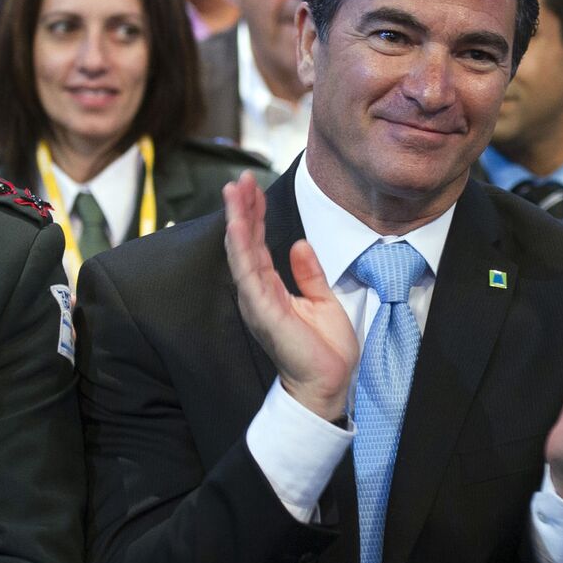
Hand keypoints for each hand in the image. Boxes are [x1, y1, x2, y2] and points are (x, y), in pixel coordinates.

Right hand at [223, 170, 357, 420]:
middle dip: (241, 209)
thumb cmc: (324, 349)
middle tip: (239, 178)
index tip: (252, 187)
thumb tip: (298, 244)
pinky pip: (247, 274)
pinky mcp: (263, 312)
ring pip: (241, 253)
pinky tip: (237, 225)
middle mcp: (258, 293)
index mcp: (271, 289)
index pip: (258, 245)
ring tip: (234, 190)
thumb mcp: (322, 300)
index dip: (254, 215)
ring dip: (236, 220)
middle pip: (244, 243)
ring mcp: (258, 302)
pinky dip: (240, 248)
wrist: (328, 384)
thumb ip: (308, 272)